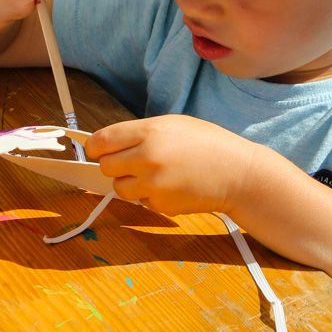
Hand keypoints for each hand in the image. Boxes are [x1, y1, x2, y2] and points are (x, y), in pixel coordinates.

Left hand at [86, 116, 258, 216]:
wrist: (237, 174)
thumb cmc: (207, 144)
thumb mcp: (173, 125)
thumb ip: (140, 133)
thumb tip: (109, 144)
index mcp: (149, 132)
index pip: (102, 141)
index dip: (94, 147)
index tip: (95, 150)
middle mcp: (147, 157)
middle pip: (106, 166)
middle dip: (114, 165)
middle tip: (130, 162)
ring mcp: (153, 184)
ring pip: (119, 188)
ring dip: (129, 183)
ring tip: (152, 175)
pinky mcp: (161, 206)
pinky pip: (141, 201)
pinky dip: (149, 196)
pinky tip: (170, 186)